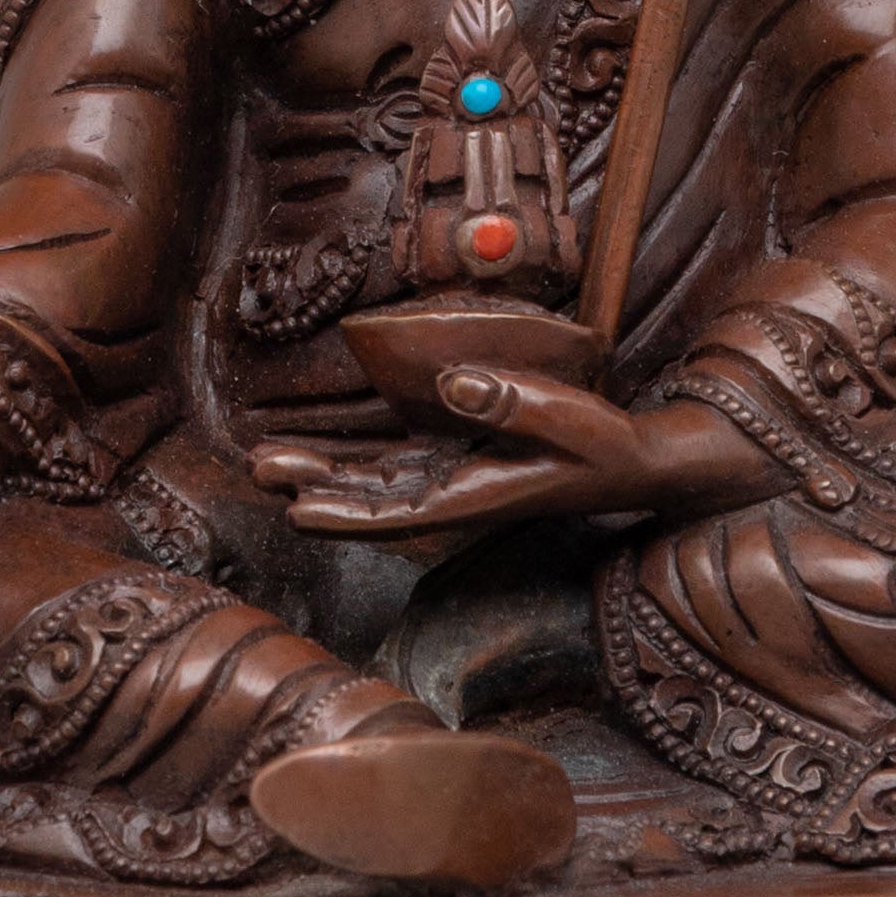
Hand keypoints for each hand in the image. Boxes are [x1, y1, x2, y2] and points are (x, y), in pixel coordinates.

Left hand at [251, 361, 694, 541]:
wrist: (635, 464)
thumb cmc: (606, 445)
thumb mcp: (570, 418)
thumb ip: (512, 402)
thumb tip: (448, 382)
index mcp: (480, 497)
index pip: (399, 512)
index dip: (345, 514)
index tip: (296, 509)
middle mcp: (459, 495)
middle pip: (372, 500)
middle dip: (316, 488)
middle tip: (260, 470)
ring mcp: (458, 479)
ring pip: (377, 483)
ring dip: (326, 475)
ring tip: (270, 462)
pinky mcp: (463, 460)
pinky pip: (398, 464)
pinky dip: (358, 461)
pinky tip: (325, 454)